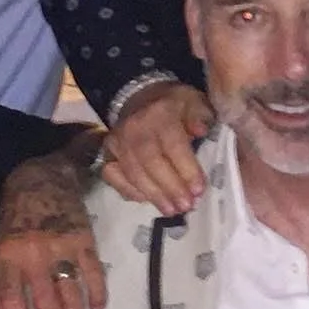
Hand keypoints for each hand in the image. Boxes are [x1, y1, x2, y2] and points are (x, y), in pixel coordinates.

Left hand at [0, 141, 106, 308]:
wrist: (41, 178)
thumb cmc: (15, 218)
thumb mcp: (0, 252)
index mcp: (7, 258)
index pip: (11, 300)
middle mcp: (33, 255)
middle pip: (44, 301)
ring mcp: (60, 246)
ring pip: (70, 292)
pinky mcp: (84, 238)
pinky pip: (92, 271)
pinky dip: (97, 292)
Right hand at [100, 81, 214, 215]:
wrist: (141, 97)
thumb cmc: (174, 106)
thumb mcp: (193, 102)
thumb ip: (200, 116)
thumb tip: (201, 130)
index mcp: (160, 112)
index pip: (173, 144)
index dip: (186, 169)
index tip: (199, 190)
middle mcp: (135, 126)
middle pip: (151, 162)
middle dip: (170, 188)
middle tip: (186, 206)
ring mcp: (117, 140)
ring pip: (133, 172)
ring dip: (153, 195)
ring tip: (172, 210)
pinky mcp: (107, 152)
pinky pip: (113, 176)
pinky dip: (129, 190)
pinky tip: (146, 201)